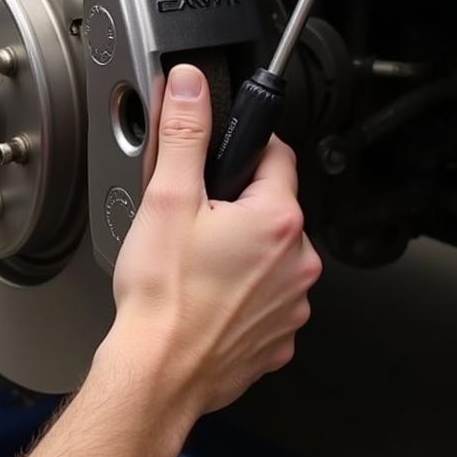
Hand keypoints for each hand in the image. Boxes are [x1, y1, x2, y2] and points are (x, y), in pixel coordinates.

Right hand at [103, 63, 321, 417]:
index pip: (276, 154)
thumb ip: (184, 133)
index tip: (218, 159)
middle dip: (236, 205)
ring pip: (270, 255)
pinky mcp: (278, 338)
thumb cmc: (162, 296)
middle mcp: (298, 262)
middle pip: (273, 207)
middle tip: (191, 219)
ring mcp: (292, 305)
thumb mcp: (166, 197)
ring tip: (193, 263)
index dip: (243, 149)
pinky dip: (241, 294)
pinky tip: (204, 296)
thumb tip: (192, 86)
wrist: (157, 371)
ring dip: (241, 251)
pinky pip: (265, 299)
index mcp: (277, 219)